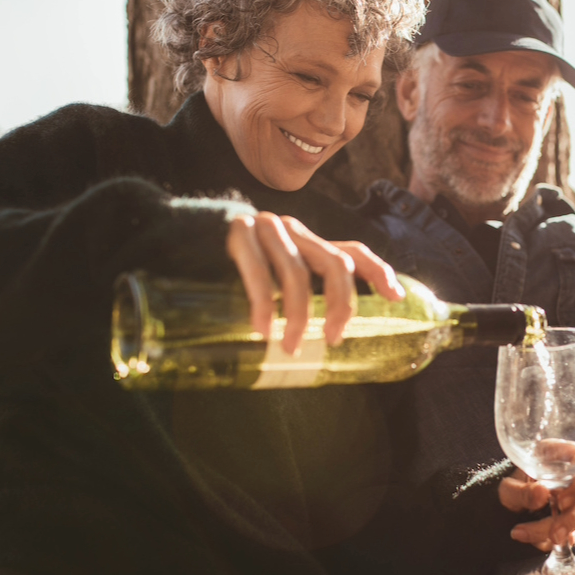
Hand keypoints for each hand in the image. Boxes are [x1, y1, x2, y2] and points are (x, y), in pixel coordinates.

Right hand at [226, 212, 403, 353]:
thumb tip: (325, 338)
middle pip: (335, 263)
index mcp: (307, 241)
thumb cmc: (230, 268)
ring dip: (298, 315)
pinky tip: (262, 329)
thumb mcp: (271, 277)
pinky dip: (263, 304)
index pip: (353, 251)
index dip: (379, 271)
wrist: (179, 234)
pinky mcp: (236, 233)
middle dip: (341, 304)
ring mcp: (265, 228)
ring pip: (298, 272)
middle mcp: (293, 230)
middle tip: (333, 339)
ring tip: (290, 346)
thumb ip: (298, 294)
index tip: (395, 298)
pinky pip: (258, 273)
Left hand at [499, 460, 574, 551]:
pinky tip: (534, 542)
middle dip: (567, 519)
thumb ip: (523, 491)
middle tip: (551, 531)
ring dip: (552, 532)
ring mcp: (572, 500)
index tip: (562, 502)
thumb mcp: (508, 488)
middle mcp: (570, 479)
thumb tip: (542, 494)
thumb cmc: (509, 488)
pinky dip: (551, 541)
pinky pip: (568, 534)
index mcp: (558, 458)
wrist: (505, 505)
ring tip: (522, 533)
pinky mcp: (569, 520)